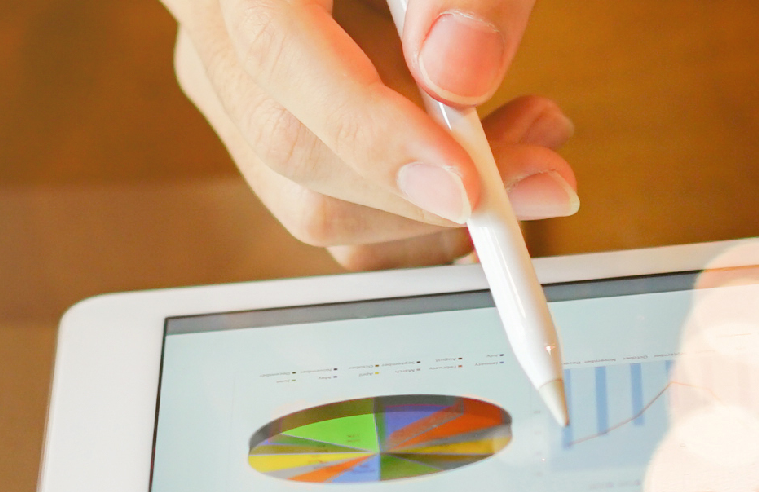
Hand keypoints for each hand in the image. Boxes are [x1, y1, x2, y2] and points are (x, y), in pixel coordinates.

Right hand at [164, 0, 578, 269]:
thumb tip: (457, 77)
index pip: (278, 53)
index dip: (373, 134)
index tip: (467, 185)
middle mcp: (217, 20)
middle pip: (288, 147)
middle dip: (421, 189)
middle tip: (541, 175)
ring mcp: (230, 77)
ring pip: (308, 195)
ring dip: (428, 204)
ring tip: (528, 136)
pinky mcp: (269, 115)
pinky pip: (328, 197)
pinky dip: (411, 204)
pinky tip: (484, 153)